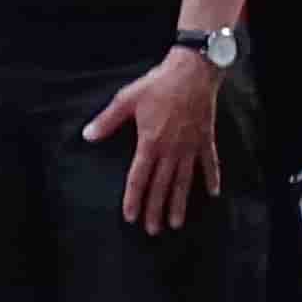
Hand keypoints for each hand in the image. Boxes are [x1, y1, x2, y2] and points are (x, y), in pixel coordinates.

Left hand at [88, 47, 225, 233]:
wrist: (192, 72)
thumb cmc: (158, 84)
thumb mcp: (127, 99)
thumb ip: (107, 120)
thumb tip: (87, 135)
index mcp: (150, 143)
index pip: (139, 178)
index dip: (134, 199)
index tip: (130, 217)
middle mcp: (171, 150)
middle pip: (161, 186)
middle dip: (156, 209)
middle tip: (153, 230)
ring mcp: (191, 146)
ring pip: (184, 182)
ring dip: (179, 203)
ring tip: (176, 223)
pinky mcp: (206, 139)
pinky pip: (210, 163)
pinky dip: (212, 179)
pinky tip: (213, 194)